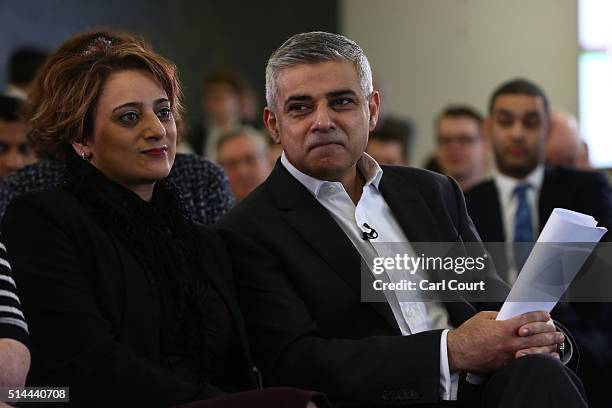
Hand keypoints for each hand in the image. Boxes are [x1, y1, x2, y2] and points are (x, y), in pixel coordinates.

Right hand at [447, 311, 563, 372]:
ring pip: (536, 350)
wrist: (458, 353)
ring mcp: (509, 354)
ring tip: (557, 342)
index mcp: (503, 327)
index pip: (527, 319)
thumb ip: (498, 316)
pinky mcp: (506, 364)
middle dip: (550, 331)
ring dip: (549, 345)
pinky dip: (540, 357)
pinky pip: (528, 361)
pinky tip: (547, 355)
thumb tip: (509, 315)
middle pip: (537, 335)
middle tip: (557, 331)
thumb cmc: (467, 335)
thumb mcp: (482, 318)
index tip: (545, 315)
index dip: (539, 316)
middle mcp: (509, 341)